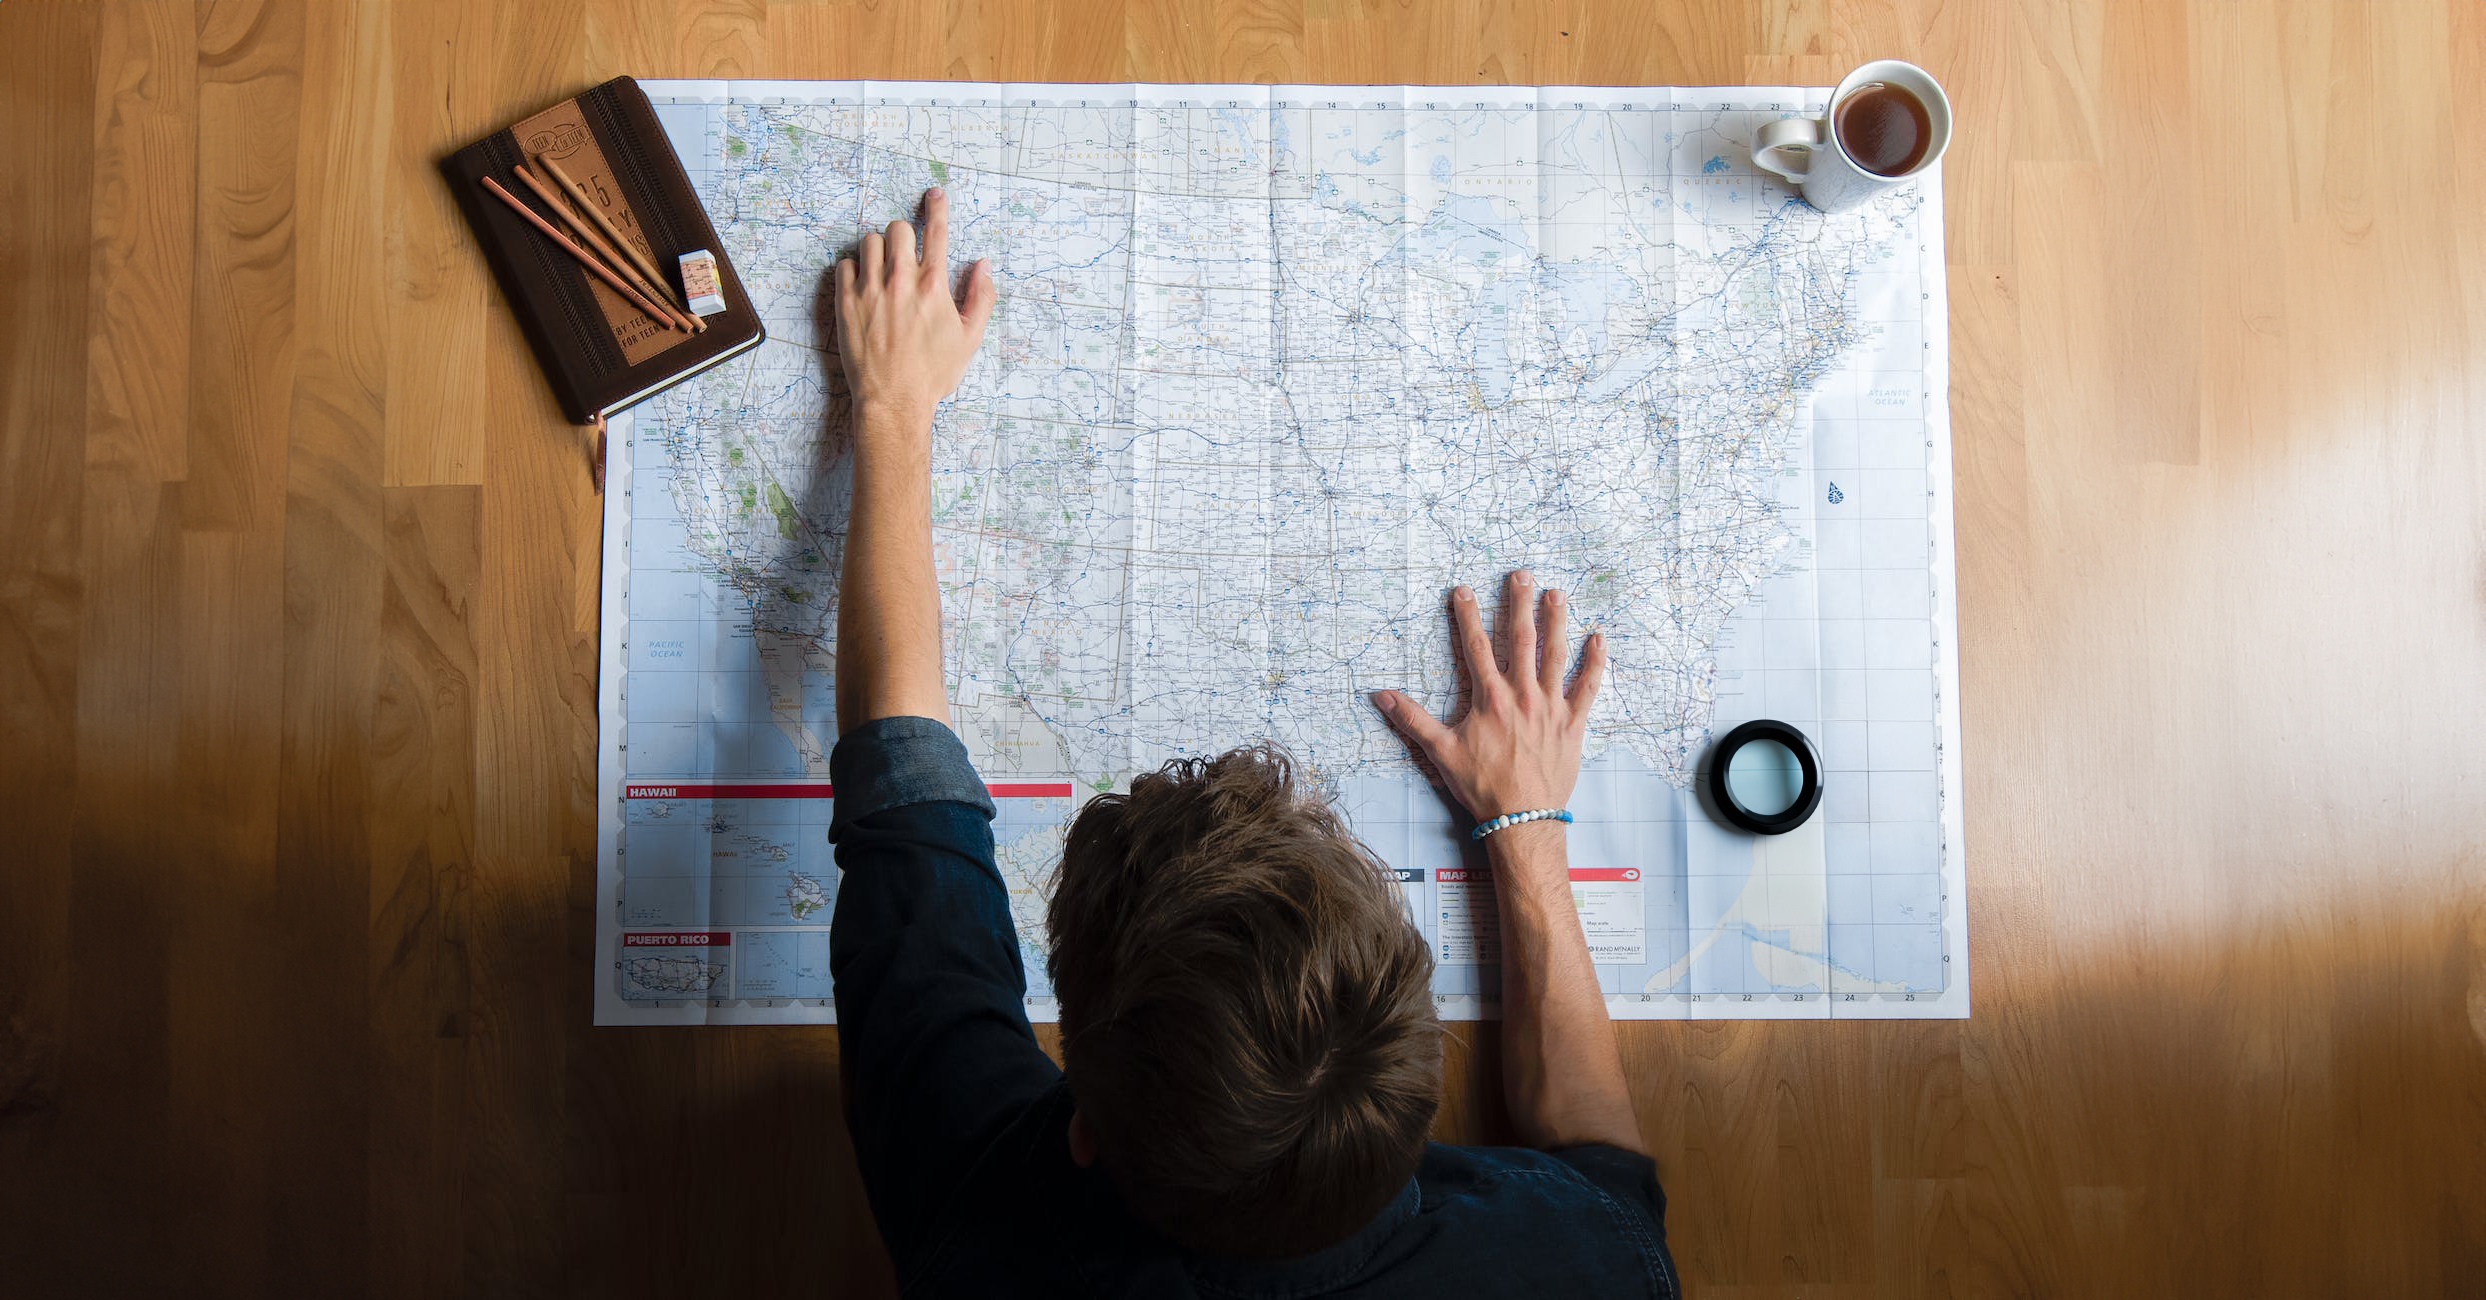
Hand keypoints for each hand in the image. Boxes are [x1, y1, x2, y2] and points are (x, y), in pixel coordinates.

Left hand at [833, 187, 995, 436]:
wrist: (893, 400)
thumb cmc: (933, 374)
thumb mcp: (970, 339)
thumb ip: (980, 298)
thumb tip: (984, 267)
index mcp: (933, 285)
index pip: (937, 231)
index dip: (937, 206)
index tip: (934, 194)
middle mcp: (900, 280)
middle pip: (898, 228)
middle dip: (904, 235)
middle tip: (905, 254)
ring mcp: (870, 290)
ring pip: (868, 241)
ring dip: (878, 249)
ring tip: (883, 269)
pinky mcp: (846, 303)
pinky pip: (844, 264)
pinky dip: (854, 268)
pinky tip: (863, 285)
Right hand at [1371, 571, 1605, 821]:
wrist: (1522, 818)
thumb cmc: (1481, 786)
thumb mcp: (1440, 752)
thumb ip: (1411, 719)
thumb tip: (1381, 696)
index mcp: (1490, 698)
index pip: (1476, 646)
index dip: (1468, 615)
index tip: (1463, 589)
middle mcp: (1523, 695)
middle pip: (1522, 639)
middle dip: (1519, 603)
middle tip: (1521, 575)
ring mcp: (1551, 707)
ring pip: (1556, 654)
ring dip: (1557, 622)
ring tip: (1557, 593)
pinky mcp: (1573, 723)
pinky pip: (1588, 687)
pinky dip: (1595, 663)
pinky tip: (1599, 638)